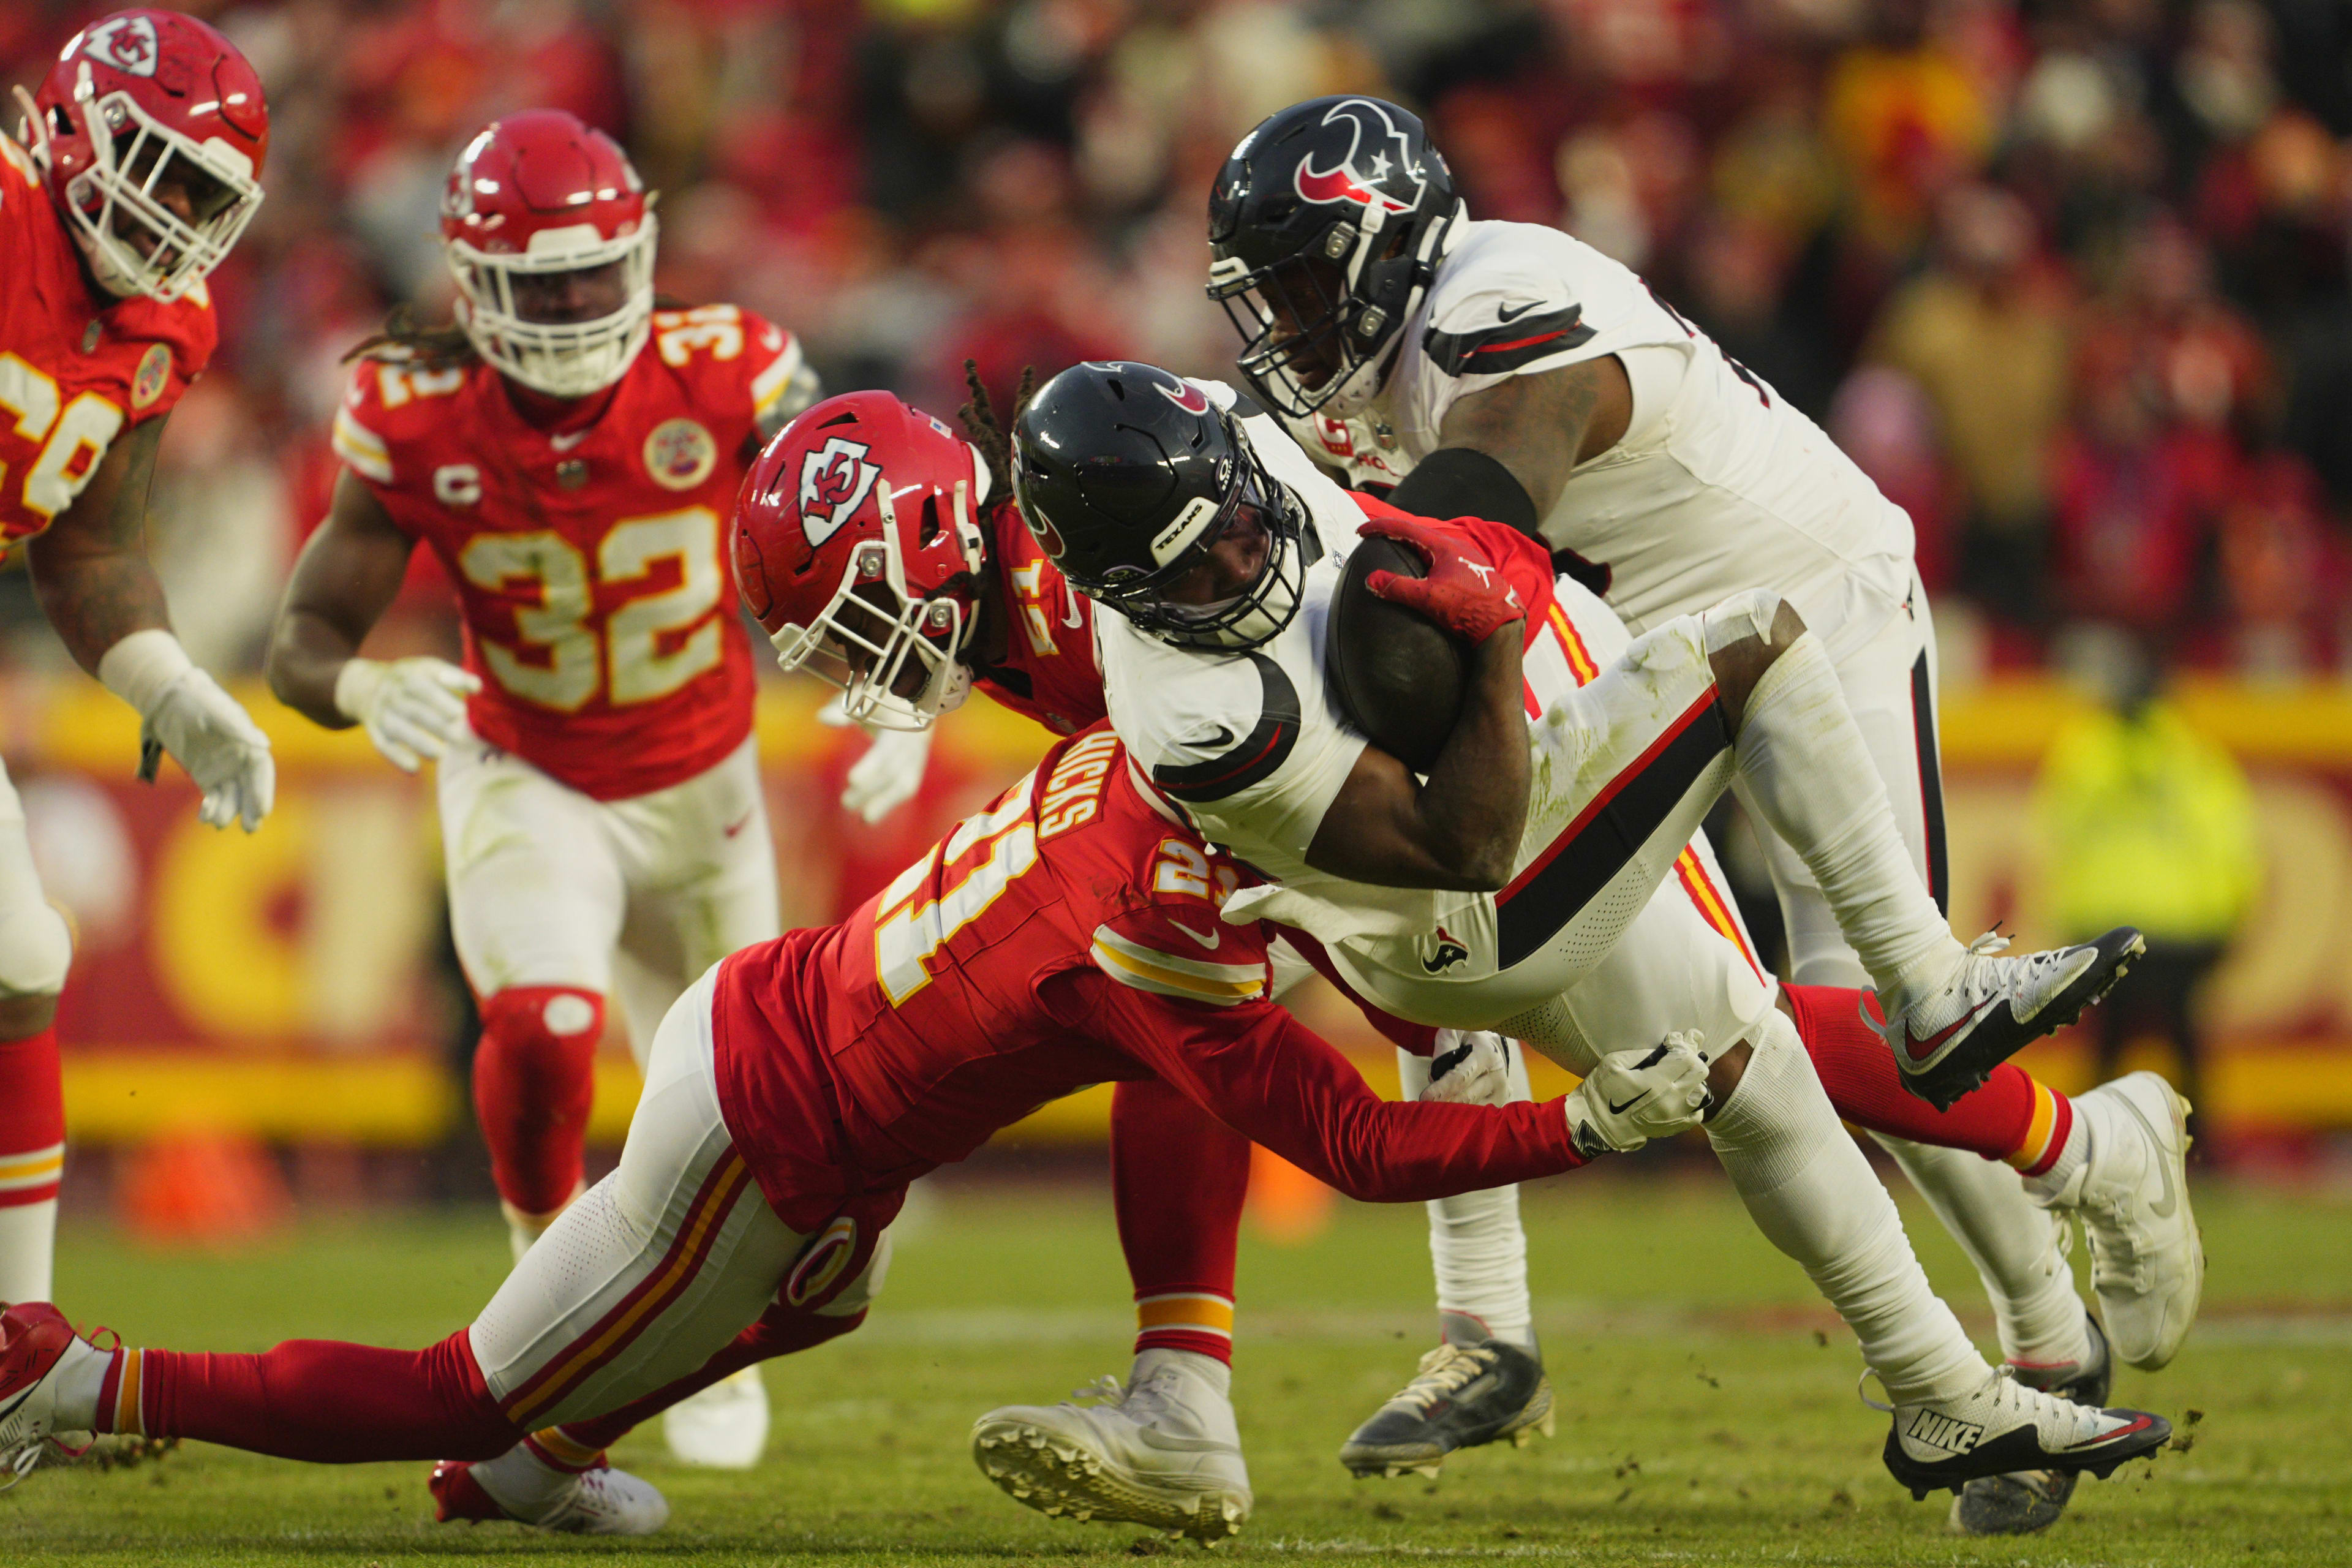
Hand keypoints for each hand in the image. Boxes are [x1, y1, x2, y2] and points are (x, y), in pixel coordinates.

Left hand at [143, 669, 274, 831]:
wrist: (167, 699)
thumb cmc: (195, 699)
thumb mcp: (214, 710)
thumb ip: (237, 727)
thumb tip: (264, 745)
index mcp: (248, 742)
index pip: (261, 771)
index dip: (263, 791)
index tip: (262, 810)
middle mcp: (240, 758)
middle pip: (250, 789)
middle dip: (251, 809)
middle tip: (251, 828)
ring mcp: (223, 769)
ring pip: (231, 796)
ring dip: (228, 811)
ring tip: (217, 822)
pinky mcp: (205, 776)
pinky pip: (212, 797)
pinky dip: (211, 808)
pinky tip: (205, 816)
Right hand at [334, 657, 480, 773]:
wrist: (367, 686)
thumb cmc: (415, 680)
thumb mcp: (429, 669)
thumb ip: (454, 678)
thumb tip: (479, 688)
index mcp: (411, 671)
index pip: (429, 675)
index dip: (453, 681)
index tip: (476, 691)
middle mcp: (393, 690)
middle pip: (414, 707)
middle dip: (438, 721)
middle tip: (462, 735)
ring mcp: (381, 710)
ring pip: (397, 727)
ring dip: (419, 742)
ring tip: (442, 755)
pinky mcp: (375, 729)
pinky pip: (383, 744)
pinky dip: (397, 756)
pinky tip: (415, 768)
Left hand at [821, 698, 935, 823]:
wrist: (915, 697)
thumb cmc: (880, 697)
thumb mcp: (862, 697)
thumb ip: (843, 709)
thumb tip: (822, 719)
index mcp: (901, 723)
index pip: (886, 750)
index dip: (871, 766)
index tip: (852, 780)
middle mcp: (914, 741)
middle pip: (894, 771)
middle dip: (871, 789)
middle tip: (846, 803)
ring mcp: (918, 754)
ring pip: (905, 783)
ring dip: (884, 803)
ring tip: (864, 820)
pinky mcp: (917, 765)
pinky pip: (907, 786)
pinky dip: (890, 802)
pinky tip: (870, 816)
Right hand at [1358, 515, 1524, 644]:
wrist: (1503, 625)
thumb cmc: (1469, 608)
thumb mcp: (1428, 598)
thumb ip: (1398, 587)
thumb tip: (1370, 580)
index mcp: (1444, 546)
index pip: (1405, 528)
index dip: (1380, 527)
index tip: (1361, 532)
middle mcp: (1457, 548)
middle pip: (1418, 534)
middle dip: (1395, 534)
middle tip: (1375, 538)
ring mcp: (1466, 561)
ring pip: (1431, 547)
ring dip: (1411, 547)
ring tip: (1395, 552)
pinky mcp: (1471, 575)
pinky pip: (1441, 560)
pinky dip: (1424, 561)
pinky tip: (1422, 573)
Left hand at [1418, 1030, 1514, 1106]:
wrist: (1491, 1047)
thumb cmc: (1467, 1039)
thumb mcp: (1454, 1031)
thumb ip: (1444, 1046)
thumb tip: (1437, 1074)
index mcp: (1487, 1055)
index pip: (1461, 1077)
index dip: (1442, 1089)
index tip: (1425, 1097)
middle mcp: (1499, 1076)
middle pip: (1467, 1097)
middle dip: (1444, 1103)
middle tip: (1426, 1108)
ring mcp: (1501, 1093)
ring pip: (1473, 1110)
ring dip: (1453, 1112)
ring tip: (1436, 1111)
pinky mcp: (1499, 1104)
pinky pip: (1478, 1115)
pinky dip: (1462, 1116)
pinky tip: (1449, 1115)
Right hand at [1562, 1031, 1712, 1156]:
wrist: (1595, 1126)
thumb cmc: (1601, 1092)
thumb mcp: (1614, 1063)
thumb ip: (1643, 1054)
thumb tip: (1663, 1050)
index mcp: (1656, 1082)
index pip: (1686, 1057)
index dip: (1683, 1043)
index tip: (1673, 1039)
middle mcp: (1672, 1100)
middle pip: (1700, 1071)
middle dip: (1692, 1057)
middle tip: (1680, 1051)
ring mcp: (1675, 1116)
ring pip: (1702, 1092)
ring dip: (1693, 1079)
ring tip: (1680, 1073)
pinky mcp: (1674, 1127)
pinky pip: (1697, 1113)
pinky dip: (1693, 1101)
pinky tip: (1682, 1094)